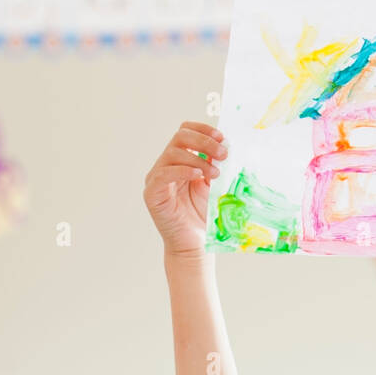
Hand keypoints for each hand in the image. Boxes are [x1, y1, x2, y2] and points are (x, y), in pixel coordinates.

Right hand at [143, 121, 227, 255]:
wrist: (195, 244)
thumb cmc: (203, 216)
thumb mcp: (213, 185)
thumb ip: (215, 164)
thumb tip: (224, 145)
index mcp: (180, 160)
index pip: (185, 132)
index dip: (203, 130)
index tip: (222, 137)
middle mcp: (165, 165)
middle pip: (179, 137)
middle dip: (204, 142)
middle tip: (223, 154)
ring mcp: (156, 178)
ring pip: (173, 153)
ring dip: (198, 159)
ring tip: (215, 173)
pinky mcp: (151, 193)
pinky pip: (164, 173)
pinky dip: (183, 171)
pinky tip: (199, 176)